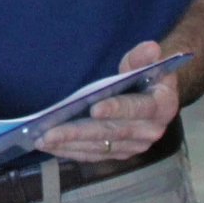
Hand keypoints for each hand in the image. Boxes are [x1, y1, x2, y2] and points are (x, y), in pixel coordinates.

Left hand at [37, 41, 178, 162]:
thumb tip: (151, 47)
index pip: (137, 108)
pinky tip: (50, 147)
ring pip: (99, 146)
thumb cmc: (144, 75)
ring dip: (69, 144)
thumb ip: (143, 56)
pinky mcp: (119, 153)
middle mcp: (150, 131)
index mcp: (161, 107)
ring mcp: (134, 145)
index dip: (116, 109)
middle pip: (110, 132)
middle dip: (78, 133)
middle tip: (49, 133)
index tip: (94, 109)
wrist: (155, 97)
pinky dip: (71, 152)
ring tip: (42, 140)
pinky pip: (94, 154)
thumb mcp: (145, 61)